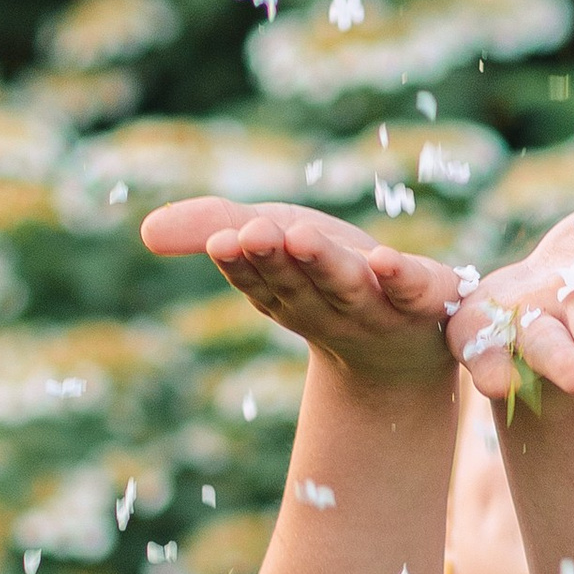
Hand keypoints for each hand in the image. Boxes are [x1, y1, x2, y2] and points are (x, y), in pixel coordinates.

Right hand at [141, 197, 462, 383]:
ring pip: (347, 285)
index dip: (240, 261)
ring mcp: (378, 308)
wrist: (409, 346)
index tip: (221, 240)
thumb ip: (213, 227)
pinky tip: (385, 260)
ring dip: (323, 264)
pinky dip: (400, 277)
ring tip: (299, 236)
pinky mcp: (428, 300)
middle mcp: (327, 306)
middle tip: (249, 233)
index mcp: (285, 295)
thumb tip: (145, 231)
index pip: (257, 278)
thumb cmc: (329, 278)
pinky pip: (414, 290)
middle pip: (296, 283)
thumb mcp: (272, 241)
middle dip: (272, 259)